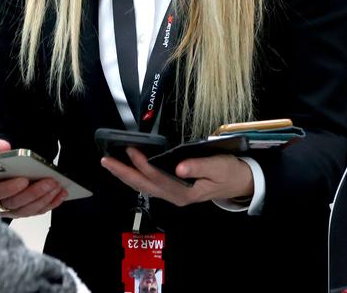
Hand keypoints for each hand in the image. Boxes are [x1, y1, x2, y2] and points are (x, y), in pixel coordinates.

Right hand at [0, 138, 68, 217]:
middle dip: (33, 193)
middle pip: (13, 203)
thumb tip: (4, 148)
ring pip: (26, 210)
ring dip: (43, 199)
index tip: (23, 180)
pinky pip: (35, 211)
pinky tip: (60, 194)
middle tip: (49, 182)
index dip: (8, 188)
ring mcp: (7, 210)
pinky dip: (49, 204)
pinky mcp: (20, 211)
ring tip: (57, 186)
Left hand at [101, 147, 251, 207]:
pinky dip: (136, 177)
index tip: (130, 150)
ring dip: (126, 175)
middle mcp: (175, 196)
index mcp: (184, 192)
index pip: (157, 177)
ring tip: (110, 165)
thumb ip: (198, 167)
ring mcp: (173, 195)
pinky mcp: (174, 190)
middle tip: (106, 161)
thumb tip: (179, 167)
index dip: (142, 164)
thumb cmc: (229, 173)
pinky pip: (150, 185)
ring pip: (144, 186)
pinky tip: (128, 170)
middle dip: (123, 173)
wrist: (240, 182)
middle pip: (144, 185)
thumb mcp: (217, 167)